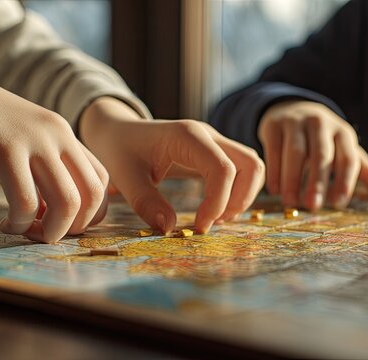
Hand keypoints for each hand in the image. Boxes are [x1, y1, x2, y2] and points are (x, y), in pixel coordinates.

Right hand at [0, 16, 107, 242]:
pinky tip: (5, 224)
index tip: (62, 223)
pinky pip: (26, 202)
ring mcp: (34, 140)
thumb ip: (40, 171)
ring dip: (52, 232)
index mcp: (65, 133)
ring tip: (26, 232)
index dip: (90, 213)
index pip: (102, 181)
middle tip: (46, 234)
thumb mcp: (22, 143)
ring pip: (68, 202)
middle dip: (74, 228)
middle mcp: (58, 135)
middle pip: (93, 195)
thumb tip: (51, 216)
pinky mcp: (4, 149)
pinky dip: (20, 224)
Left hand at [80, 97, 264, 233]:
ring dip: (243, 195)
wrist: (116, 131)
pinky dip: (238, 191)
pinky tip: (215, 210)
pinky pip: (240, 170)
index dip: (218, 202)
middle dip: (241, 199)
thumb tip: (170, 229)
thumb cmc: (118, 150)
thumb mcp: (124, 176)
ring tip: (216, 218)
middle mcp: (207, 135)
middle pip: (250, 164)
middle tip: (213, 223)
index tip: (199, 227)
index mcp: (187, 136)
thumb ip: (145, 202)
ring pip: (251, 166)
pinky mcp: (213, 153)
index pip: (222, 169)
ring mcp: (213, 142)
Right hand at [258, 100, 367, 209]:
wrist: (293, 109)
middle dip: (317, 182)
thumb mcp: (345, 151)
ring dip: (292, 179)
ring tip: (289, 203)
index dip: (344, 181)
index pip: (348, 158)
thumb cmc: (323, 140)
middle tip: (312, 207)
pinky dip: (274, 171)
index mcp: (343, 133)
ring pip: (295, 152)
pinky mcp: (274, 125)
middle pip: (321, 155)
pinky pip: (273, 149)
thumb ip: (366, 172)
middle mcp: (321, 124)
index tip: (338, 204)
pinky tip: (274, 190)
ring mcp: (296, 122)